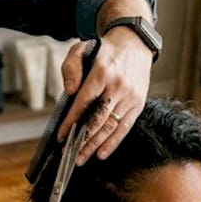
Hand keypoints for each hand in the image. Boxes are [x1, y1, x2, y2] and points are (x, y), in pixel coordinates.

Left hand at [56, 28, 152, 163]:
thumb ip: (71, 68)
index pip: (84, 102)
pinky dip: (113, 142)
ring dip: (95, 145)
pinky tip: (101, 153)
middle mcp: (118, 86)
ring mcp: (130, 96)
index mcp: (102, 72)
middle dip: (82, 139)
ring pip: (110, 126)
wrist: (135, 44)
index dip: (72, 121)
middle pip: (98, 119)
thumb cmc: (105, 50)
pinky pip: (125, 127)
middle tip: (69, 153)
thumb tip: (69, 91)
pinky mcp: (138, 104)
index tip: (62, 136)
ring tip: (82, 158)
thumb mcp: (81, 49)